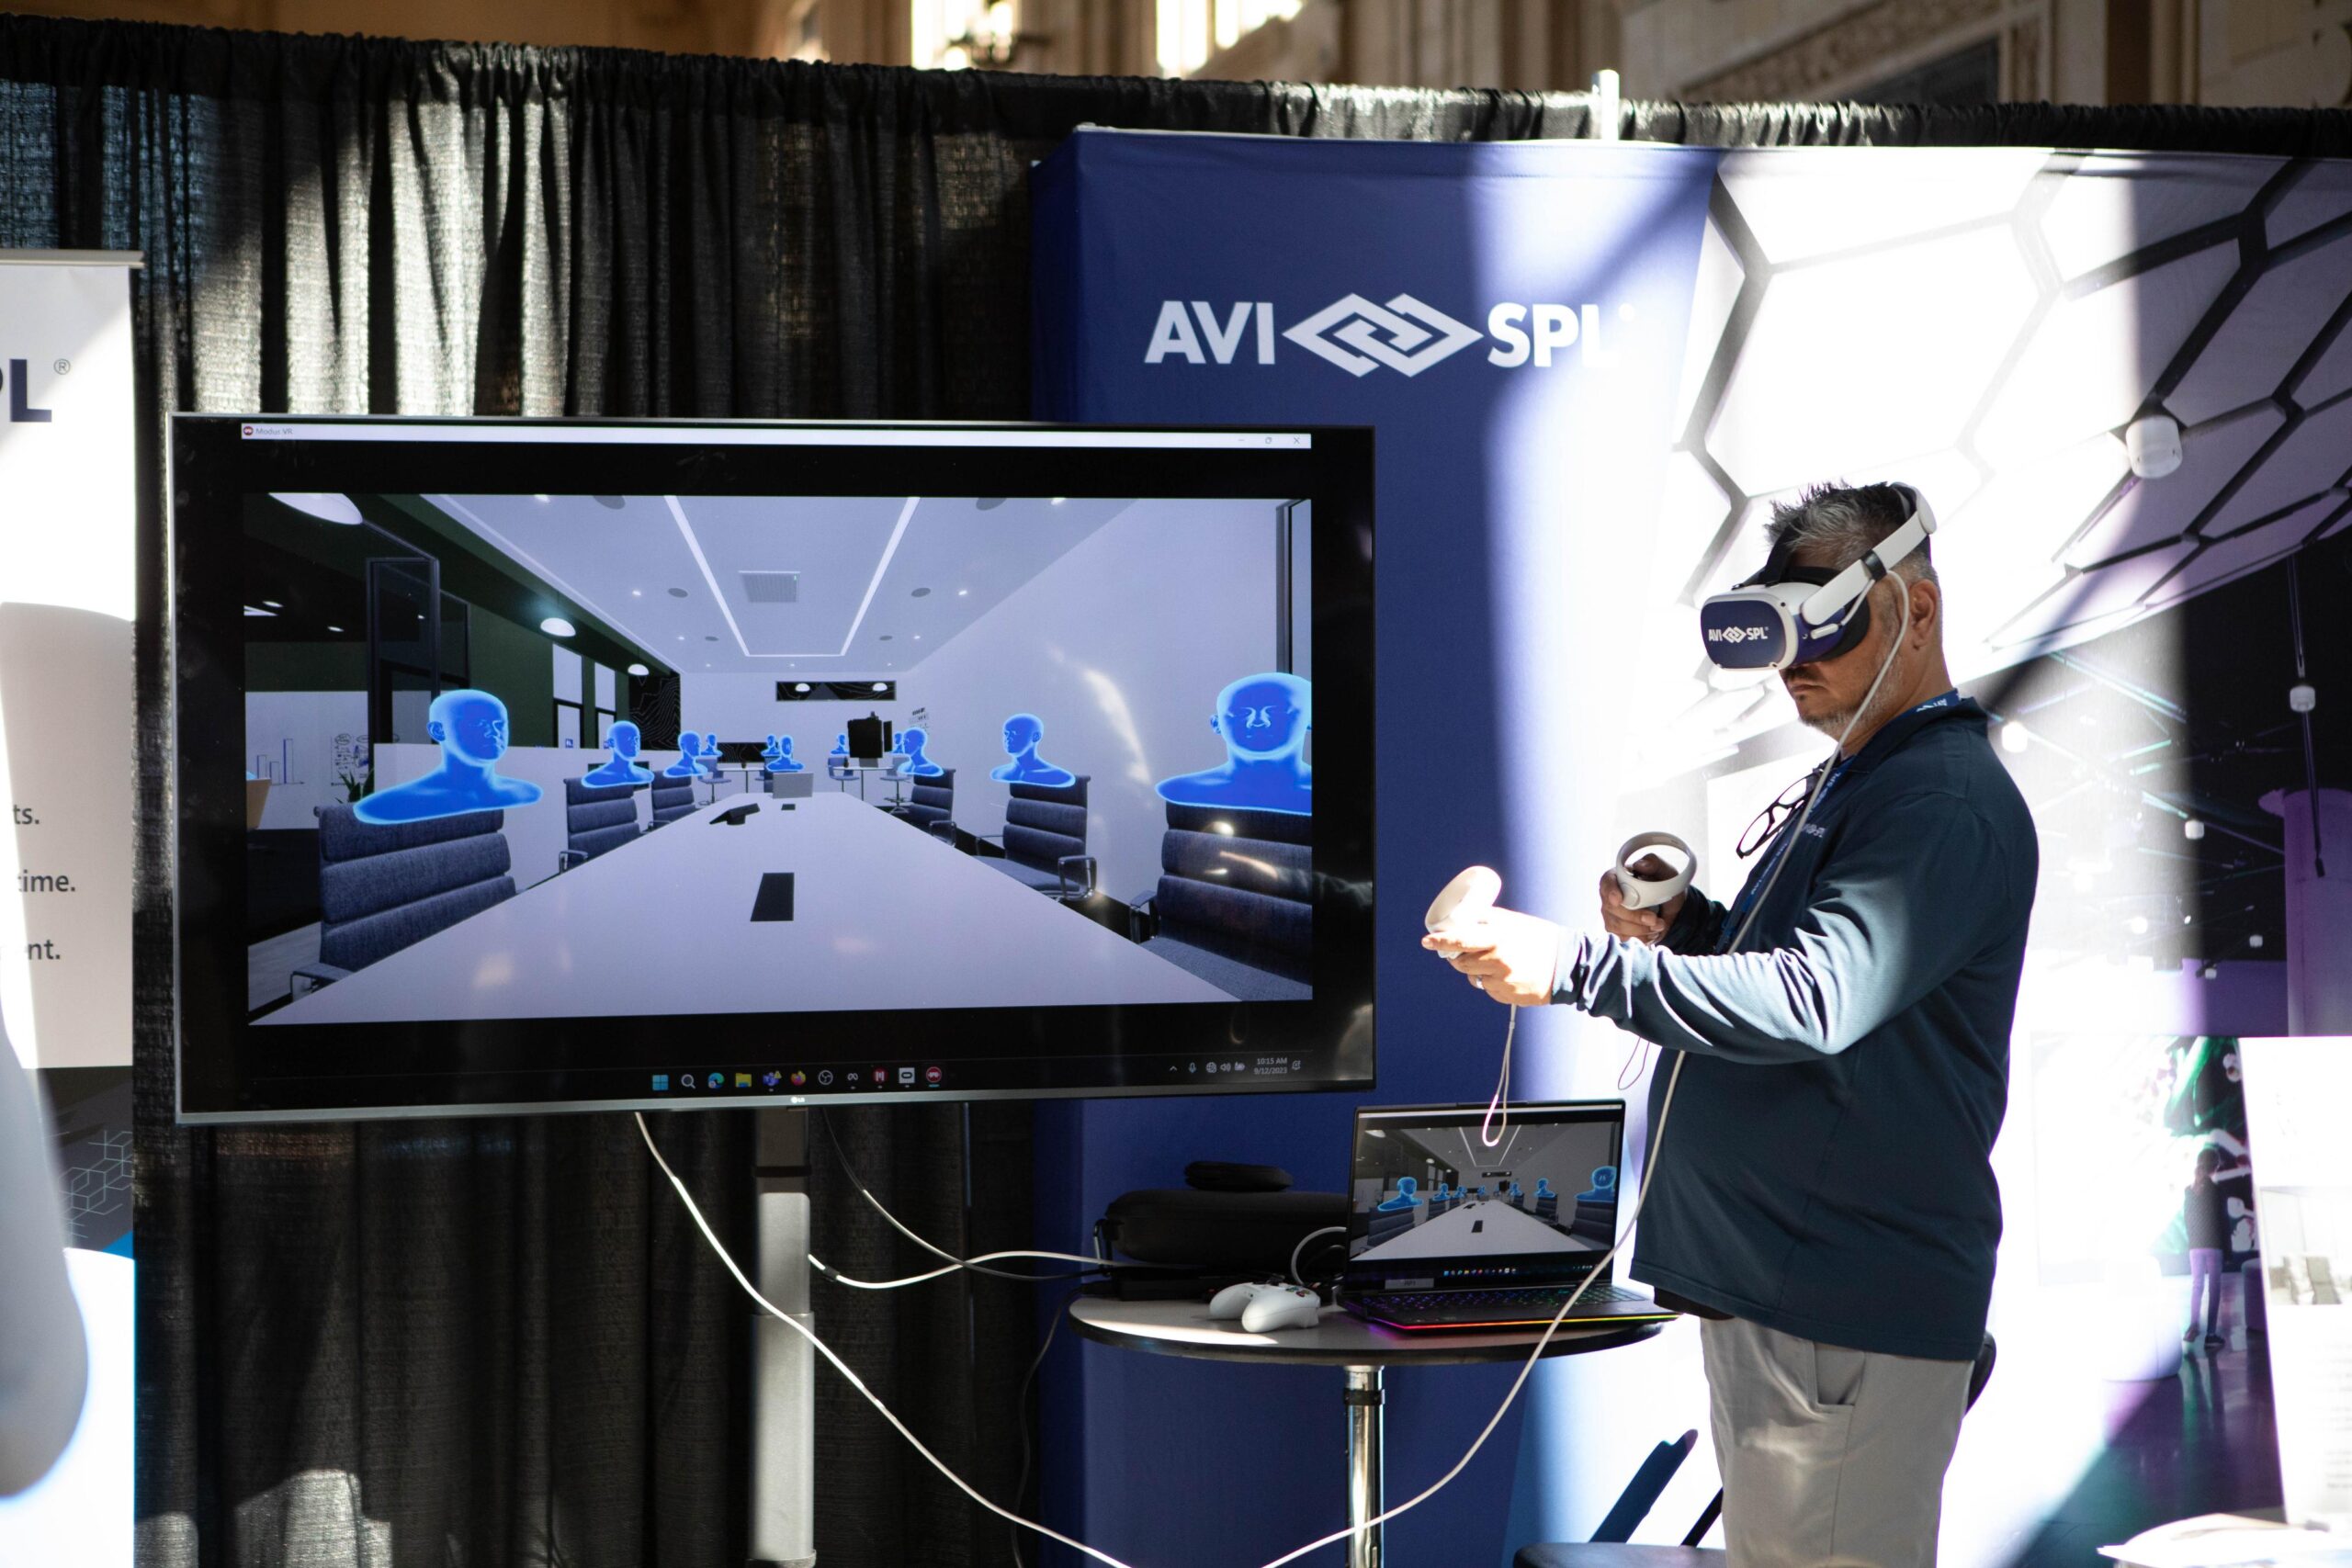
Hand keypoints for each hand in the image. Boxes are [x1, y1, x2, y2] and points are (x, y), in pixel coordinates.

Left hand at [1421, 905, 1563, 1006]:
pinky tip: (1506, 974)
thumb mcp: (1514, 922)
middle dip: (1458, 956)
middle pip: (1461, 962)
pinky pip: (1487, 989)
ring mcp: (1502, 981)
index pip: (1460, 940)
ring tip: (1493, 960)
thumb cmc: (1540, 938)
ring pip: (1472, 977)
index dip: (1441, 941)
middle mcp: (1498, 961)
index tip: (1427, 941)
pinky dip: (1490, 981)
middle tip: (1463, 950)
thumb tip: (1463, 915)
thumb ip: (1489, 919)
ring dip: (1475, 969)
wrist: (1568, 965)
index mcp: (1498, 938)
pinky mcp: (1507, 996)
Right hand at [1599, 855, 1683, 944]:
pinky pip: (1623, 938)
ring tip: (1659, 925)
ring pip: (1616, 926)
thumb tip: (1641, 865)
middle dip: (1633, 917)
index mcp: (1618, 877)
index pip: (1606, 882)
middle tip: (1654, 919)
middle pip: (1610, 909)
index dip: (1610, 891)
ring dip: (1639, 929)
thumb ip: (1654, 864)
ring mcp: (1612, 915)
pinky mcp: (1618, 930)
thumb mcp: (1666, 871)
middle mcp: (1610, 896)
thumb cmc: (1665, 885)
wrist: (1672, 907)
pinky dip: (1640, 938)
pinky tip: (1653, 933)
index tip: (1618, 900)